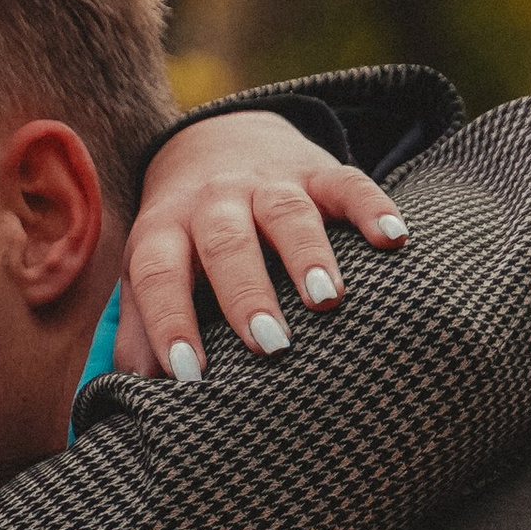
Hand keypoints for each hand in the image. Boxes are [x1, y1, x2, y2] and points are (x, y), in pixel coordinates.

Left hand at [119, 111, 408, 383]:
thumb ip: (141, 325)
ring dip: (308, 255)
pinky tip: (394, 239)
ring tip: (329, 302)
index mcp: (165, 229)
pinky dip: (372, 207)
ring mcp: (268, 183)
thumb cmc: (187, 236)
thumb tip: (136, 389)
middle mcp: (214, 201)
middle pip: (226, 243)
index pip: (160, 273)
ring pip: (287, 213)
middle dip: (248, 294)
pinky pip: (347, 182)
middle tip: (270, 346)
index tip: (188, 374)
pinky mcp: (317, 170)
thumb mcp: (151, 270)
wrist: (218, 139)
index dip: (170, 321)